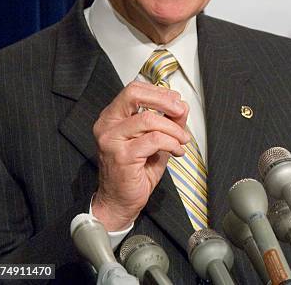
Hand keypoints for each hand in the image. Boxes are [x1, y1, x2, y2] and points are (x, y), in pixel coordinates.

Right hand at [91, 80, 189, 230]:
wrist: (120, 201)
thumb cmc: (136, 171)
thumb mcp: (156, 140)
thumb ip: (168, 121)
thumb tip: (182, 105)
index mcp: (112, 117)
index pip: (133, 89)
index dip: (159, 92)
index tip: (177, 101)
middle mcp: (107, 125)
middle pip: (134, 95)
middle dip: (163, 99)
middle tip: (180, 110)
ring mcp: (111, 139)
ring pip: (149, 119)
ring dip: (173, 128)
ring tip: (182, 139)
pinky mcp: (121, 155)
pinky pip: (154, 140)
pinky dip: (171, 143)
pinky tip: (177, 151)